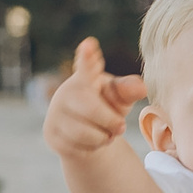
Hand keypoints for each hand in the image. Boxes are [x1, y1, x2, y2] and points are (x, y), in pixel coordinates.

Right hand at [43, 33, 145, 159]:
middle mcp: (67, 92)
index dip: (88, 56)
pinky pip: (79, 147)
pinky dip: (93, 148)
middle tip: (121, 127)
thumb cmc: (105, 107)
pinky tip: (91, 141)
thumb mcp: (119, 98)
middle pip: (91, 109)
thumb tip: (141, 88)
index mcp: (86, 77)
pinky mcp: (51, 134)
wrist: (85, 134)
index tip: (90, 44)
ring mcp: (56, 113)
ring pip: (86, 132)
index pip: (86, 65)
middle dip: (111, 121)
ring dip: (104, 137)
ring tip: (106, 133)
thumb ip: (128, 91)